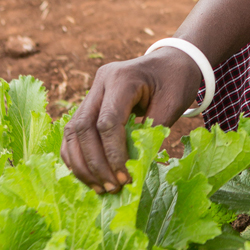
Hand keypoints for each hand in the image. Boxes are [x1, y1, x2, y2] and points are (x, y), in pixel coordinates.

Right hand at [61, 48, 201, 192]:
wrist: (172, 61)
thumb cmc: (176, 81)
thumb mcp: (172, 104)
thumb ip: (152, 133)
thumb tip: (134, 168)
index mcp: (122, 78)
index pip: (108, 121)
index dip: (112, 154)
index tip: (124, 178)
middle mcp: (101, 83)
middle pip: (83, 128)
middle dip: (94, 163)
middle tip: (111, 188)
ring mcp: (92, 92)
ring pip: (73, 131)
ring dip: (82, 163)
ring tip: (100, 188)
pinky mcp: (90, 103)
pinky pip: (74, 132)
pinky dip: (77, 155)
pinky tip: (89, 176)